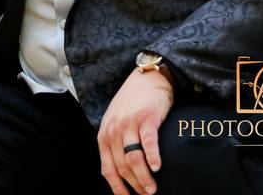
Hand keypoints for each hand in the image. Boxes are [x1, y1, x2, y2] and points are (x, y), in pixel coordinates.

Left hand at [97, 68, 174, 194]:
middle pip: (122, 167)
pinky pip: (148, 142)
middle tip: (147, 194)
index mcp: (104, 135)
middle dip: (135, 185)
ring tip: (153, 189)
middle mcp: (114, 130)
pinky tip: (158, 167)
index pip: (108, 169)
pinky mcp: (146, 118)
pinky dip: (153, 157)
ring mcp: (129, 124)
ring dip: (144, 177)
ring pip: (133, 158)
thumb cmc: (133, 103)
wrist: (147, 78)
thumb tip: (121, 173)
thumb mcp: (116, 123)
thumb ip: (115, 144)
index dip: (118, 188)